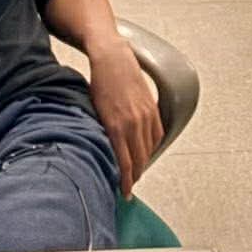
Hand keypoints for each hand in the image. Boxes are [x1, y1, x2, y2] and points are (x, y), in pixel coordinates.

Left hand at [87, 41, 162, 199]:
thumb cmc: (99, 84)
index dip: (127, 182)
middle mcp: (133, 123)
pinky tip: (146, 150)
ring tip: (137, 170)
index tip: (125, 192)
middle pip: (139, 159)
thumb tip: (105, 153)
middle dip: (135, 176)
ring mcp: (145, 115)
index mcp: (116, 127)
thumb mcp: (95, 112)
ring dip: (144, 162)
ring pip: (149, 148)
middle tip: (130, 185)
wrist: (112, 59)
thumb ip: (103, 134)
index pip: (125, 163)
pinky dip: (152, 145)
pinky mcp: (152, 108)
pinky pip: (157, 134)